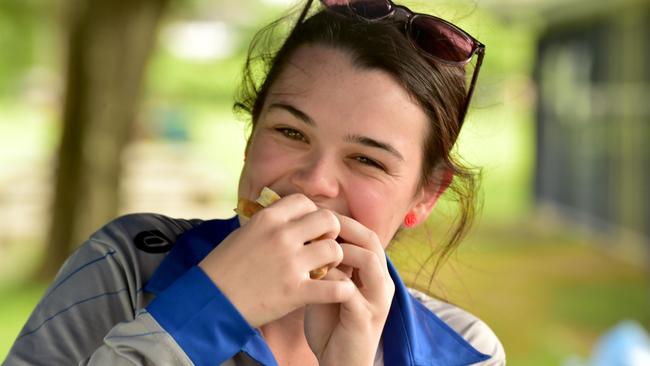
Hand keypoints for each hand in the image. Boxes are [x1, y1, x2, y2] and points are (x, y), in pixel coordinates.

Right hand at [199, 194, 354, 326]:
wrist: (209, 302)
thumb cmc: (224, 268)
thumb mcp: (243, 233)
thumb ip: (269, 223)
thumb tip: (291, 215)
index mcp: (267, 219)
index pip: (305, 202)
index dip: (312, 213)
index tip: (309, 228)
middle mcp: (281, 236)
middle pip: (328, 220)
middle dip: (331, 232)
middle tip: (323, 246)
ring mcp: (290, 264)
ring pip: (335, 250)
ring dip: (335, 260)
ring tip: (325, 269)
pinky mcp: (296, 292)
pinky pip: (336, 287)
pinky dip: (342, 289)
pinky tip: (337, 290)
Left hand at [304, 214, 395, 365]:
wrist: (340, 364)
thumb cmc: (332, 324)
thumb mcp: (330, 287)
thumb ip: (328, 264)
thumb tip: (307, 233)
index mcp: (375, 273)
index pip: (366, 235)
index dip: (343, 221)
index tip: (316, 213)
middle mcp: (382, 283)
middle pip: (371, 241)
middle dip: (344, 227)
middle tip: (317, 221)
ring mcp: (377, 300)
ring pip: (369, 260)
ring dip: (341, 249)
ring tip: (316, 246)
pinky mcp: (365, 319)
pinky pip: (350, 290)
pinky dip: (330, 279)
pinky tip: (312, 276)